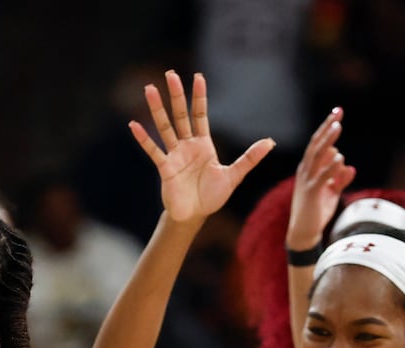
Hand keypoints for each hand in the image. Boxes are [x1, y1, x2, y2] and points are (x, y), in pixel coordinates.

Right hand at [130, 71, 274, 222]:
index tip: (198, 76)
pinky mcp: (165, 167)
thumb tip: (271, 142)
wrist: (195, 216)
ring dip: (157, 109)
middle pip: (180, 114)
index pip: (200, 114)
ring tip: (149, 90)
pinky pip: (153, 150)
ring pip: (165, 127)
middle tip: (170, 74)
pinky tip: (134, 124)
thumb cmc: (212, 197)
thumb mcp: (234, 175)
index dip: (199, 96)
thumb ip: (250, 158)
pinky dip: (144, 138)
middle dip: (176, 94)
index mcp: (204, 144)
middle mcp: (187, 145)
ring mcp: (174, 155)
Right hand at [287, 108, 354, 251]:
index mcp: (308, 169)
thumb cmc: (316, 212)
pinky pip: (321, 177)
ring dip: (327, 140)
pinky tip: (339, 157)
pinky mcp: (311, 193)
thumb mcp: (331, 193)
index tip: (337, 113)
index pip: (318, 144)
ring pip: (317, 156)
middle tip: (338, 112)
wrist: (304, 233)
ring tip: (338, 126)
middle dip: (327, 127)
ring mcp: (307, 181)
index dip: (327, 128)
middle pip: (316, 144)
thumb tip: (350, 166)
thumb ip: (340, 179)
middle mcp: (305, 171)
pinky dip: (330, 167)